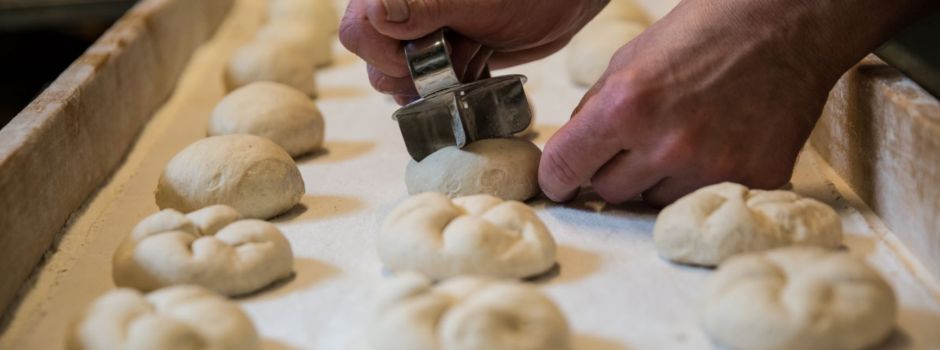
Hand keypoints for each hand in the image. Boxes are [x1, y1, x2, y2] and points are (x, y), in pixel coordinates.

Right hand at [339, 0, 606, 103]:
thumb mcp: (479, 0)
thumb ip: (425, 5)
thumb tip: (378, 13)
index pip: (360, 30)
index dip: (387, 55)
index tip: (427, 58)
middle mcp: (405, 10)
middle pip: (375, 60)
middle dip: (413, 74)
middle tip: (457, 63)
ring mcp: (424, 34)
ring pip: (400, 78)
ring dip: (433, 85)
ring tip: (471, 64)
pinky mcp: (446, 55)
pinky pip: (428, 86)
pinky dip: (450, 90)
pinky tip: (476, 70)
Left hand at [538, 0, 930, 206]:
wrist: (789, 24)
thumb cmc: (705, 31)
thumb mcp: (630, 58)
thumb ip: (595, 109)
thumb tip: (572, 152)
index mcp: (627, 106)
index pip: (564, 169)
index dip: (556, 177)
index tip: (561, 181)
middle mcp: (667, 145)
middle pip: (609, 191)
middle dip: (612, 171)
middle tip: (635, 143)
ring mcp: (713, 168)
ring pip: (656, 200)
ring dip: (658, 178)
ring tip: (685, 134)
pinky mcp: (755, 179)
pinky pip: (706, 198)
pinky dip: (704, 178)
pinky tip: (720, 140)